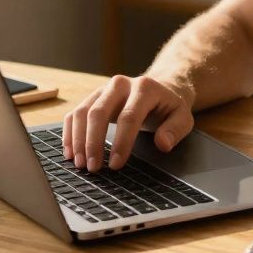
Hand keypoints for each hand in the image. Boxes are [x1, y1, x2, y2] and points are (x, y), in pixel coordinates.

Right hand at [61, 74, 193, 172]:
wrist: (160, 88)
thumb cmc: (169, 107)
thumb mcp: (182, 117)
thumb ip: (175, 130)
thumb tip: (163, 144)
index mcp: (145, 88)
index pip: (129, 116)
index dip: (121, 142)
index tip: (116, 165)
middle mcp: (121, 84)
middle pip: (99, 112)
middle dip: (93, 142)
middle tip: (93, 167)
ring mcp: (103, 89)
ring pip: (82, 112)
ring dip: (77, 139)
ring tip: (80, 164)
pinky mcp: (92, 97)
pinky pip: (75, 113)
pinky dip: (70, 133)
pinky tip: (71, 152)